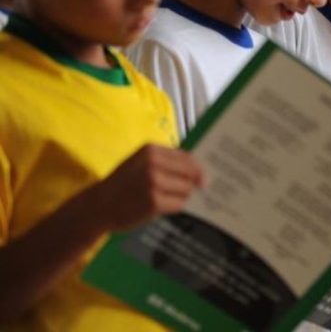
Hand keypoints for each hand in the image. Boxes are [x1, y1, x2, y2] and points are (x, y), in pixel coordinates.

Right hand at [87, 144, 203, 231]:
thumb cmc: (123, 184)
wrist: (98, 206)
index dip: (198, 167)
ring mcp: (153, 183)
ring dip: (184, 196)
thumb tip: (199, 169)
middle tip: (197, 189)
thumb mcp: (140, 163)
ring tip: (170, 198)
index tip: (206, 175)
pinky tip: (165, 206)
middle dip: (194, 183)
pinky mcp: (154, 202)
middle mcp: (152, 164)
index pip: (187, 157)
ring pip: (187, 189)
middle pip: (191, 173)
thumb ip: (166, 162)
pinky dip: (177, 206)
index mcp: (151, 150)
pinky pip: (180, 204)